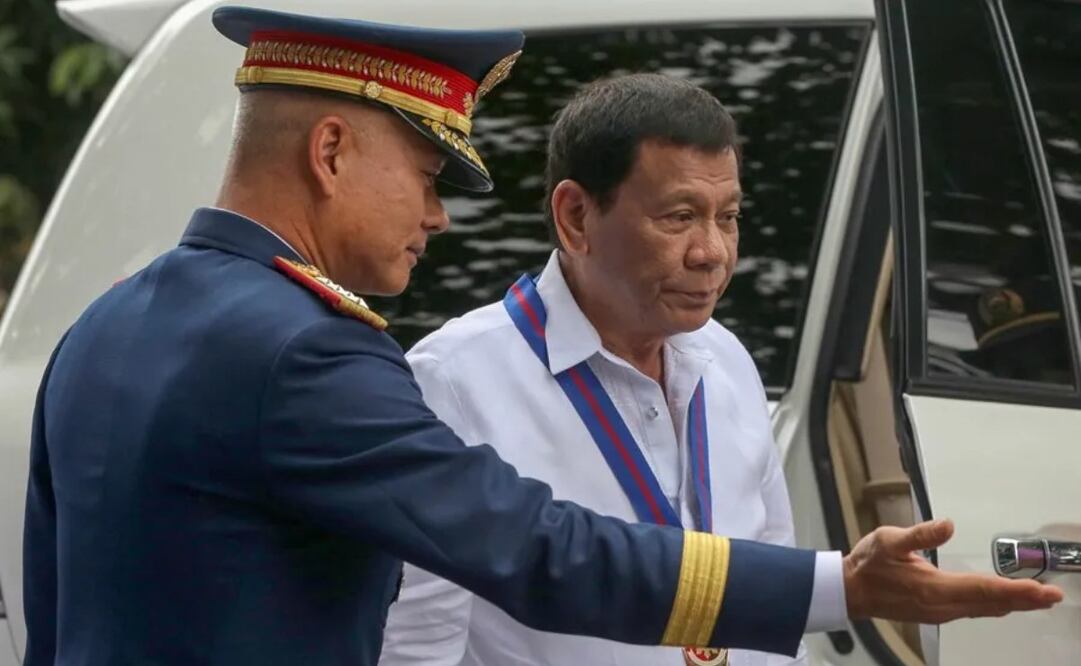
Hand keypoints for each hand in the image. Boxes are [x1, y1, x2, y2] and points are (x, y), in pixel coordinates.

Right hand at [844, 519, 1063, 623]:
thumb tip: (948, 524)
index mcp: (933, 588)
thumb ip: (919, 535)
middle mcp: (942, 606)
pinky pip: (975, 611)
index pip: (983, 589)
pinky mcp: (936, 613)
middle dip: (1024, 600)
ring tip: (1038, 599)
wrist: (850, 591)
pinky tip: (1005, 604)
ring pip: (985, 610)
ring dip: (1013, 605)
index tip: (1041, 590)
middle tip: (1053, 596)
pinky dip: (996, 606)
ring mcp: (940, 613)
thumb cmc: (868, 564)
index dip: (1014, 590)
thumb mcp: (887, 540)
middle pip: (991, 604)